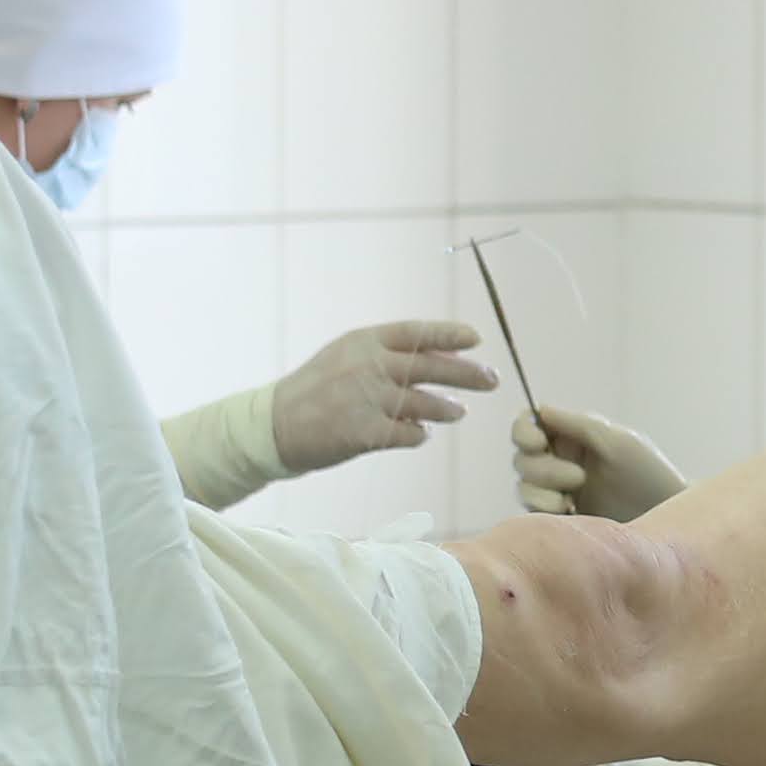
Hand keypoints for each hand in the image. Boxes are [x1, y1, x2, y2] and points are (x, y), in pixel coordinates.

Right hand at [263, 321, 497, 475]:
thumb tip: (445, 356)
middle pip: (430, 366)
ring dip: (448, 408)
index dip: (449, 334)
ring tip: (459, 411)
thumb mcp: (347, 358)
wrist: (273, 425)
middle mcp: (368, 366)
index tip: (476, 338)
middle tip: (492, 379)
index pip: (416, 332)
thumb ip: (390, 355)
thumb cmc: (316, 390)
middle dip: (467, 373)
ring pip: (425, 403)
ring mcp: (367, 400)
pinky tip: (421, 432)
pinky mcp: (364, 433)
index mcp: (364, 342)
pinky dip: (419, 433)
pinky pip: (409, 434)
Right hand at [512, 406, 683, 520]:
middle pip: (522, 458)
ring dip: (540, 494)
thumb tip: (539, 408)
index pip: (531, 425)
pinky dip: (544, 513)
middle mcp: (561, 461)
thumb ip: (579, 425)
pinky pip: (533, 515)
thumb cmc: (649, 475)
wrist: (665, 524)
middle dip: (543, 468)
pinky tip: (570, 516)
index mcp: (573, 437)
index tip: (538, 443)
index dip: (524, 432)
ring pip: (523, 487)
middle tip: (578, 478)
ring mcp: (558, 492)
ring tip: (569, 504)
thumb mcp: (617, 442)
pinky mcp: (559, 521)